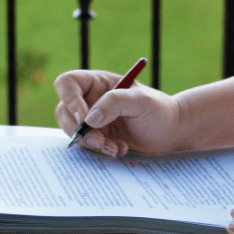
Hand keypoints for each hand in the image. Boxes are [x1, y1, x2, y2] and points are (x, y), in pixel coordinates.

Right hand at [54, 69, 180, 155]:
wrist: (170, 133)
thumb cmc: (159, 110)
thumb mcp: (141, 101)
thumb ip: (115, 103)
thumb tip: (89, 119)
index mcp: (97, 83)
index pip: (67, 83)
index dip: (69, 99)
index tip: (84, 118)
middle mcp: (89, 99)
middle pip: (64, 111)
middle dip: (78, 130)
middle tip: (99, 141)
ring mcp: (91, 120)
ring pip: (73, 131)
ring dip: (91, 143)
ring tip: (115, 147)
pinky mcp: (96, 137)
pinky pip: (86, 145)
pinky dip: (100, 150)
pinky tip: (119, 149)